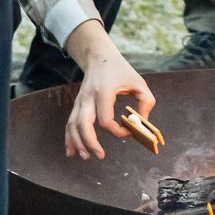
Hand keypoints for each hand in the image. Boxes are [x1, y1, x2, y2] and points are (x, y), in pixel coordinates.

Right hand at [65, 32, 156, 159]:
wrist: (99, 57)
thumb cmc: (121, 71)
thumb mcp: (139, 83)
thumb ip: (146, 103)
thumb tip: (141, 124)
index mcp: (104, 92)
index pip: (106, 120)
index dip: (117, 131)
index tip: (129, 131)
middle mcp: (88, 97)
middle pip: (83, 124)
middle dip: (90, 142)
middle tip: (100, 155)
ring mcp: (80, 101)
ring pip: (73, 125)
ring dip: (77, 143)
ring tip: (86, 157)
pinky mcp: (77, 105)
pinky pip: (70, 123)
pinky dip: (69, 138)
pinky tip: (71, 152)